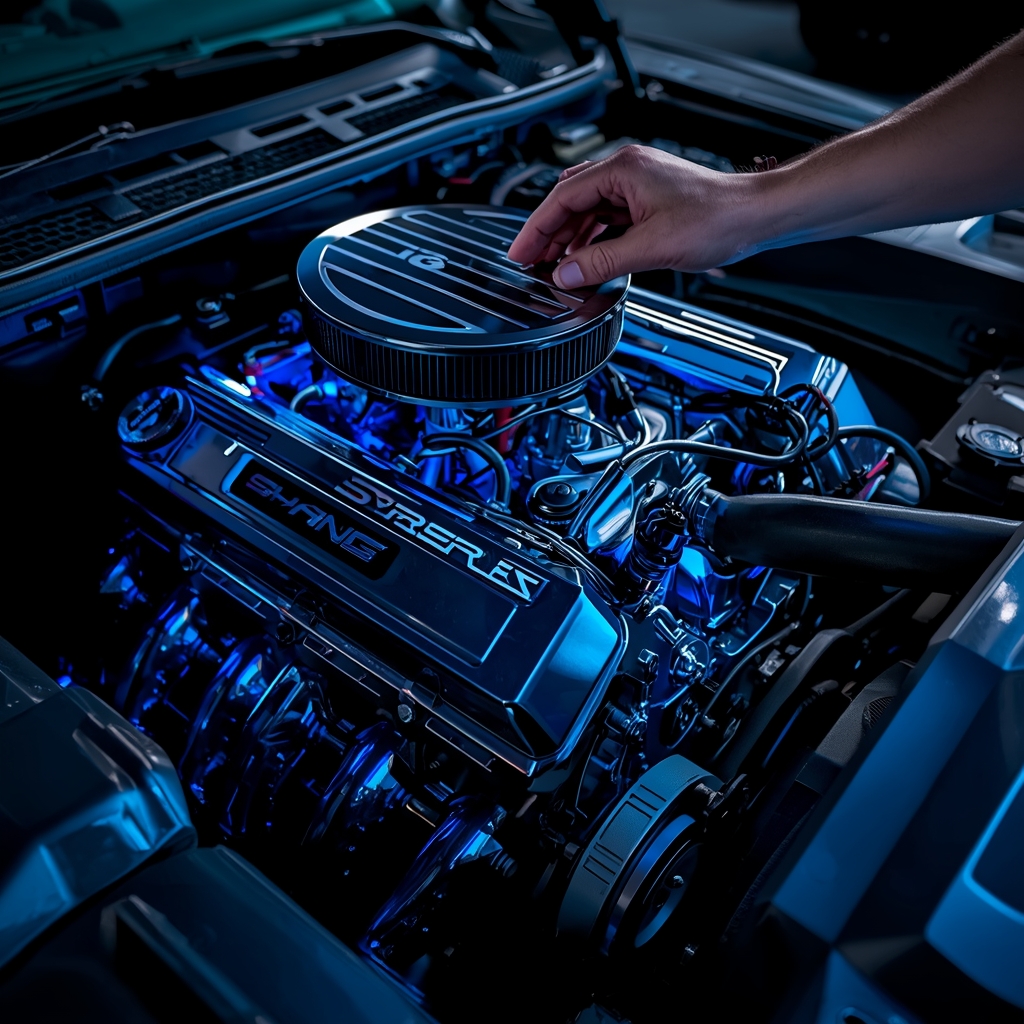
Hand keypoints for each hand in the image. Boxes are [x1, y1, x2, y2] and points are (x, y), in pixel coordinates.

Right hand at [507, 145, 764, 288]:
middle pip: (570, 201)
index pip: (562, 198)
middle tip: (530, 262)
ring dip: (571, 238)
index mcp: (623, 169)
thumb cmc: (717, 219)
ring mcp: (638, 184)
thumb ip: (602, 262)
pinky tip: (587, 258)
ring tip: (555, 266)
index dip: (536, 229)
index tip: (520, 253)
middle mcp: (627, 170)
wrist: (756, 216)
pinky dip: (593, 239)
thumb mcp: (651, 247)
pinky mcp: (648, 200)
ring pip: (589, 210)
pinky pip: (608, 217)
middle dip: (549, 234)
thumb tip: (566, 274)